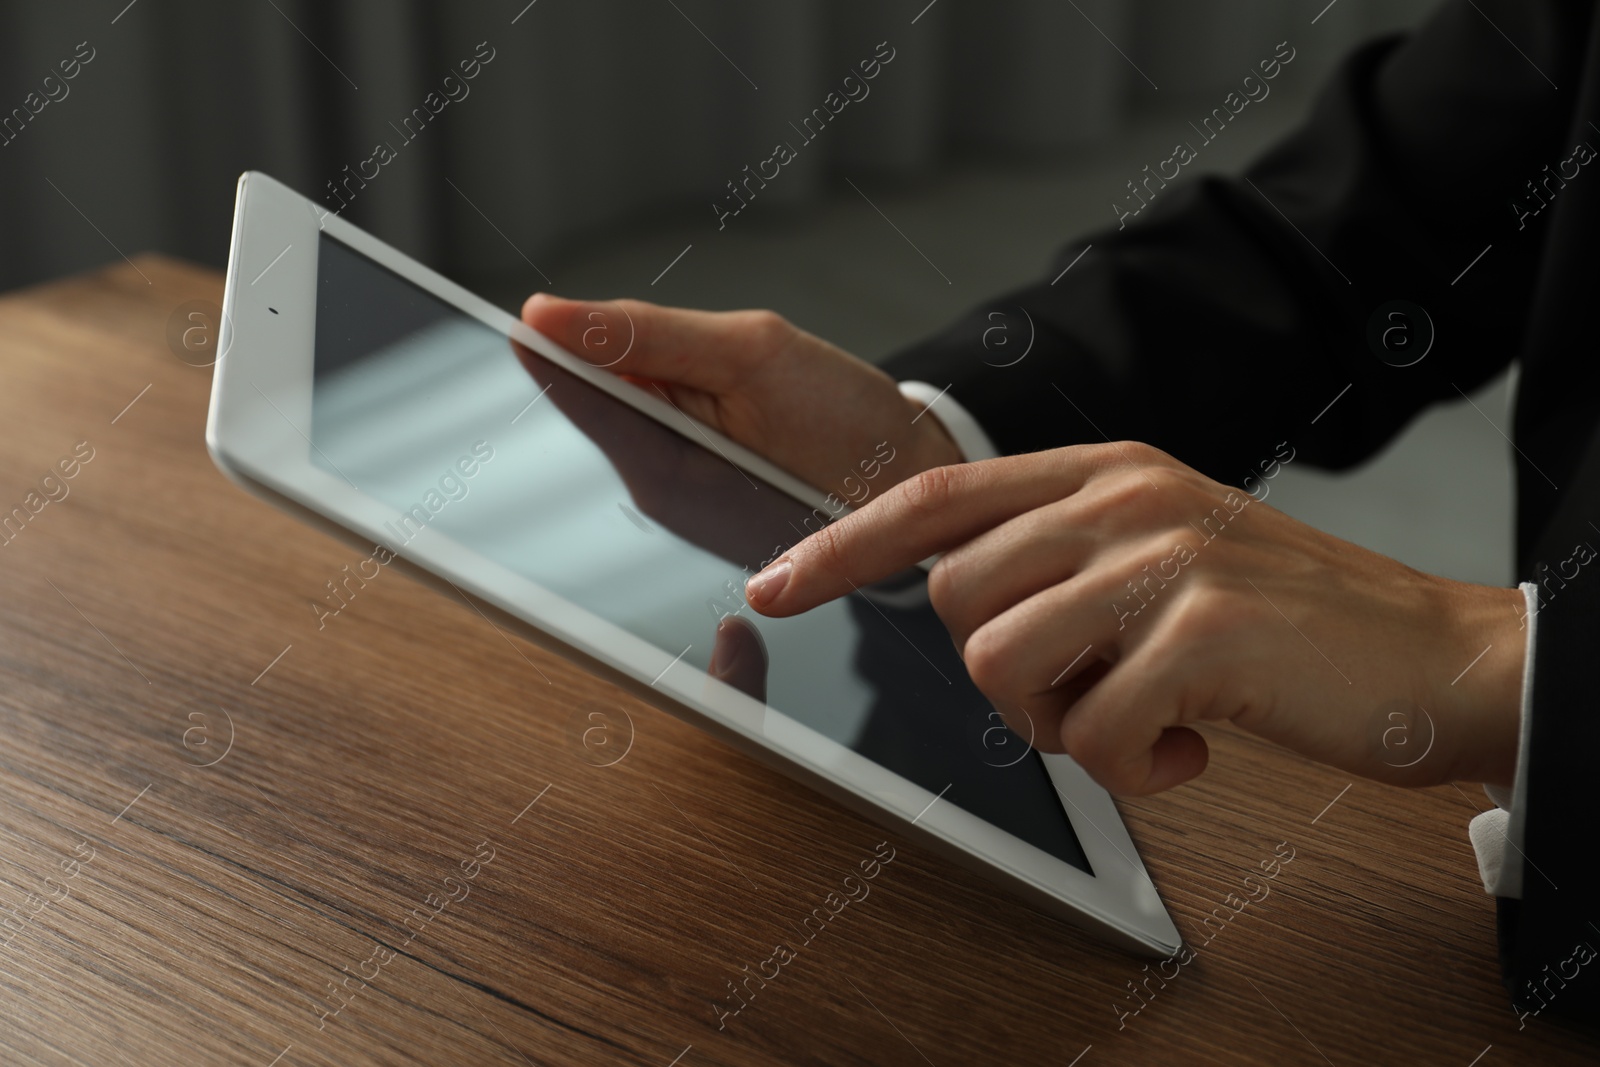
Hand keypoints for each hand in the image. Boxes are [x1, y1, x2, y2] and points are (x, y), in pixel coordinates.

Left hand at [520, 295, 962, 494]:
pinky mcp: (702, 486)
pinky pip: (669, 418)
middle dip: (623, 349)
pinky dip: (689, 389)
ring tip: (739, 379)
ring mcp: (679, 494)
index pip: (571, 390)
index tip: (538, 305)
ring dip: (663, 368)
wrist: (915, 481)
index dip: (553, 338)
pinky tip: (737, 398)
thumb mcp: (752, 357)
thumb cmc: (849, 427)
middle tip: (702, 346)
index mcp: (662, 471)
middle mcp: (657, 493)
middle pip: (597, 394)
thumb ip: (645, 336)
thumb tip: (546, 316)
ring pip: (635, 402)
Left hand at [742, 443, 1526, 795]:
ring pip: (1001, 662)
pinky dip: (1135, 771)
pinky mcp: (1205, 634)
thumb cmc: (1281, 620)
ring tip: (1145, 719)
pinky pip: (1095, 734)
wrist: (1427, 654)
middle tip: (1090, 693)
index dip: (839, 544)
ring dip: (1062, 724)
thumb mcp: (1164, 554)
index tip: (773, 586)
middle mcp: (1124, 499)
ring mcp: (1164, 559)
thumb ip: (1064, 558)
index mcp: (1104, 473)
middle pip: (953, 598)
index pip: (933, 496)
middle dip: (1001, 674)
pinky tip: (1193, 750)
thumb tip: (959, 605)